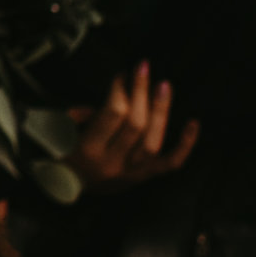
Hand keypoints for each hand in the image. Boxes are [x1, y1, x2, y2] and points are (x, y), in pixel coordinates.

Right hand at [67, 61, 198, 191]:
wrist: (66, 188)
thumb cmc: (62, 153)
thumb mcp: (62, 131)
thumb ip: (83, 113)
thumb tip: (113, 95)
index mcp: (89, 150)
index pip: (112, 114)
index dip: (120, 90)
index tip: (122, 74)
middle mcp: (112, 163)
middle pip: (135, 125)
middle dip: (140, 92)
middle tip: (144, 68)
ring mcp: (130, 174)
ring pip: (153, 141)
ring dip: (161, 111)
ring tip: (164, 86)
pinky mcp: (143, 179)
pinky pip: (170, 163)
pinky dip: (185, 144)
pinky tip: (193, 123)